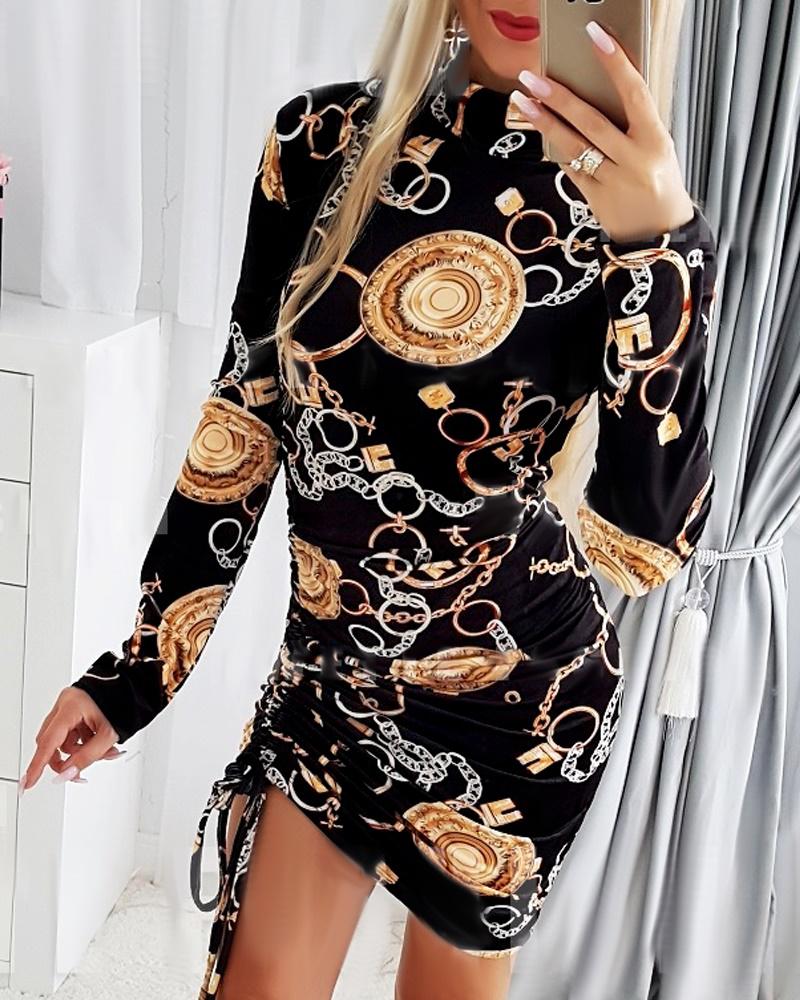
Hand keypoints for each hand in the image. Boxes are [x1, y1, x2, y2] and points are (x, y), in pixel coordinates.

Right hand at [19, 688, 122, 793]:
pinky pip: (73, 732)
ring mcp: (69, 704)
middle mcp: (65, 703)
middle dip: (67, 758)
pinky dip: (84, 742)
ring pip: (64, 739)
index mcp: (71, 706)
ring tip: (105, 751)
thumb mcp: (109, 734)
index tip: (27, 783)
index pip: (48, 742)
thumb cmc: (125, 702)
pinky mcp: (76, 708)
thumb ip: (87, 756)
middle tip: (80, 771)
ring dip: (80, 750)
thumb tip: (67, 774)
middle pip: (53, 742)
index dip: (37, 765)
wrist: (137, 684)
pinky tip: (102, 743)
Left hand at [510, 20, 694, 242]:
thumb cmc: (660, 183)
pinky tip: (540, 130)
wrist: (658, 235)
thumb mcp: (659, 148)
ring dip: (544, 121)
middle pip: (591, 121)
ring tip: (522, 101)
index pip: (635, 93)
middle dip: (559, 97)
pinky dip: (556, 148)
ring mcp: (611, 181)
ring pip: (573, 145)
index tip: (595, 36)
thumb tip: (601, 90)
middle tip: (533, 77)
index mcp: (655, 140)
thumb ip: (634, 123)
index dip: (615, 63)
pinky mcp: (593, 198)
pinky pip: (570, 168)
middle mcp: (633, 160)